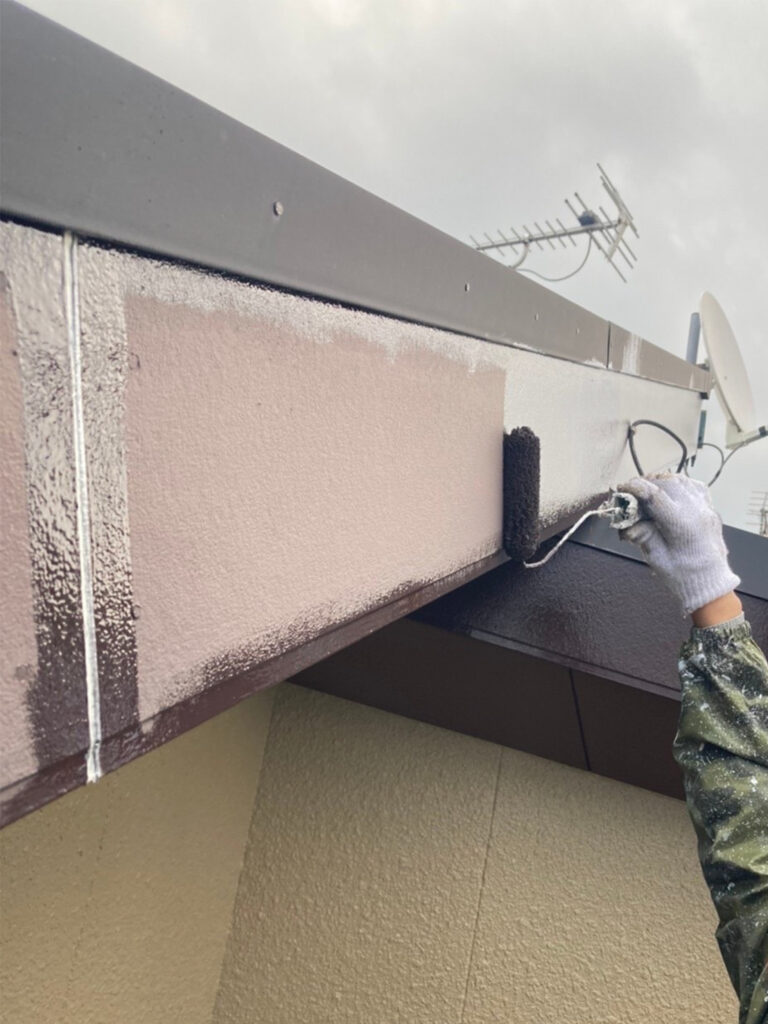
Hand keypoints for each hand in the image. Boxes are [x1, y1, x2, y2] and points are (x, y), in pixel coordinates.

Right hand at [618, 474, 739, 615]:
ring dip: (662, 482)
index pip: (654, 495)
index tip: (621, 488)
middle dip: (646, 483)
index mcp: (681, 525)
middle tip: (632, 492)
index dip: (635, 488)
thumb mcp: (656, 557)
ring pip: (681, 481)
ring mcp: (705, 509)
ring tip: (648, 491)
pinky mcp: (709, 510)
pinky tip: (669, 492)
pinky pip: (694, 487)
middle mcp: (695, 512)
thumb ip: (642, 534)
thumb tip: (627, 521)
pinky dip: (678, 485)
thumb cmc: (683, 575)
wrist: (711, 583)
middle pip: (667, 483)